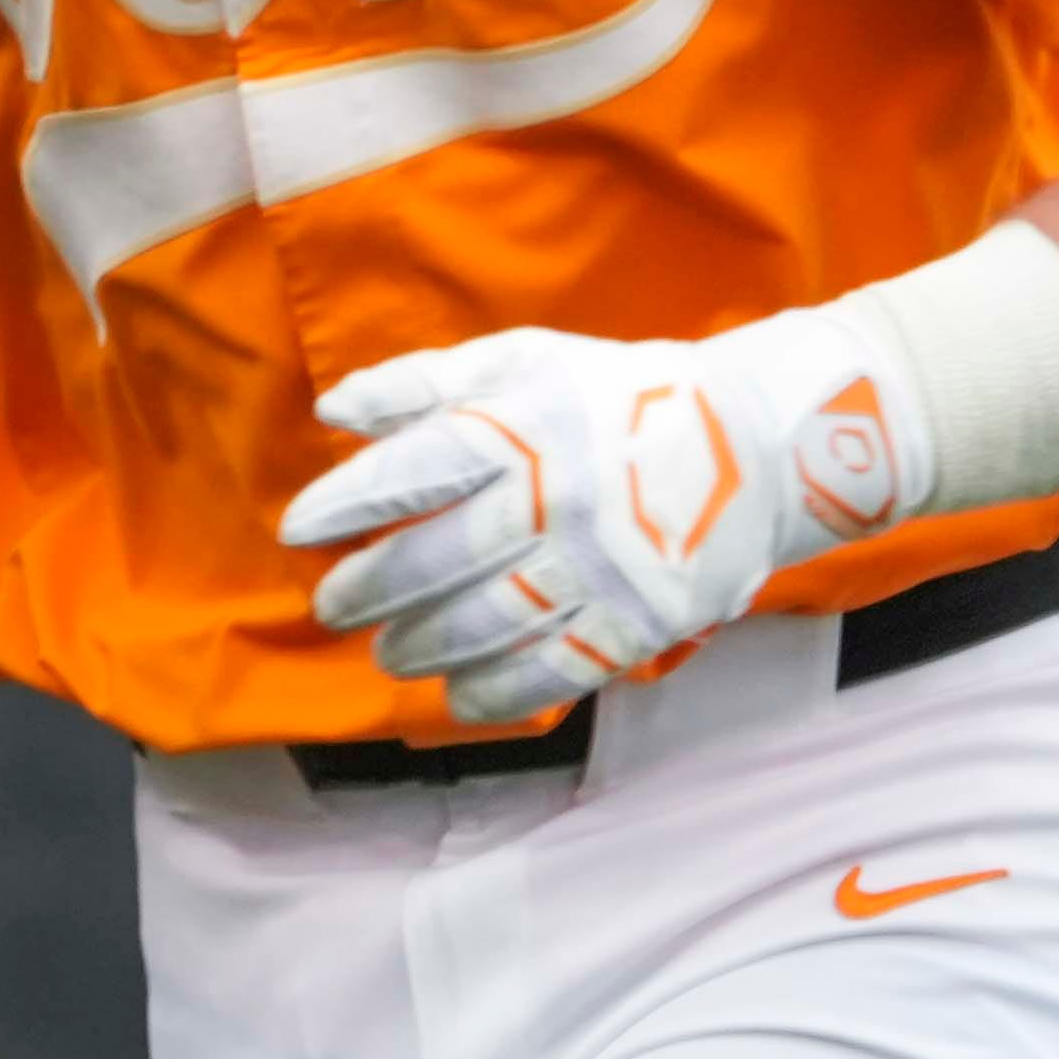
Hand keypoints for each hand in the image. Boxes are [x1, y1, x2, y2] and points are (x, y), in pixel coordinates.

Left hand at [278, 313, 931, 726]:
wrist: (759, 443)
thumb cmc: (621, 397)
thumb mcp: (528, 362)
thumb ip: (427, 384)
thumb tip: (335, 411)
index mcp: (528, 427)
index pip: (419, 467)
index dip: (349, 502)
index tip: (299, 529)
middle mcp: (560, 498)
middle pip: (444, 557)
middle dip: (373, 588)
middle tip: (334, 605)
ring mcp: (602, 566)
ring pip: (491, 621)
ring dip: (423, 644)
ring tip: (388, 652)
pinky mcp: (639, 620)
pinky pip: (556, 668)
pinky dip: (498, 690)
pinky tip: (456, 696)